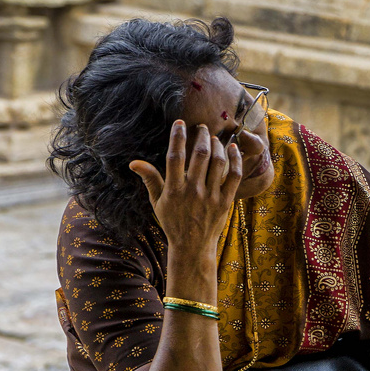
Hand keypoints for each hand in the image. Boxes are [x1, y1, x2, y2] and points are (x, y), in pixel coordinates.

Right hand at [129, 122, 243, 256]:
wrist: (192, 248)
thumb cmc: (172, 222)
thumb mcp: (157, 203)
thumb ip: (149, 179)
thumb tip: (134, 162)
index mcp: (174, 190)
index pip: (175, 157)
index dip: (177, 137)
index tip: (180, 123)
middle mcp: (193, 191)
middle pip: (199, 155)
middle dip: (201, 136)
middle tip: (201, 127)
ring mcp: (211, 197)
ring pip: (218, 162)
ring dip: (217, 145)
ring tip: (214, 138)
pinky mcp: (225, 202)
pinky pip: (234, 176)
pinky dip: (235, 160)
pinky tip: (233, 149)